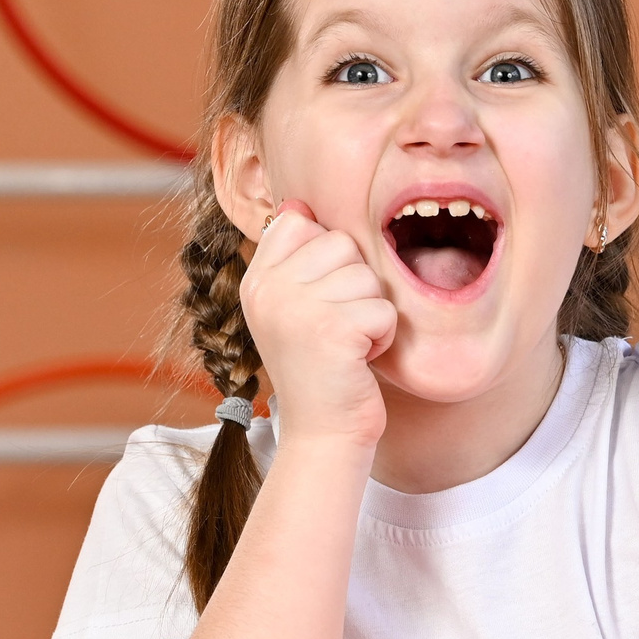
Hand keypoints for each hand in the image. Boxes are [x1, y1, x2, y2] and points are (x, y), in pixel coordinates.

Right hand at [237, 200, 397, 449]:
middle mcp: (268, 290)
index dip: (329, 259)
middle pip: (342, 244)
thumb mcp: (294, 309)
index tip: (320, 302)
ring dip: (371, 313)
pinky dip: (382, 337)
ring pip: (367, 276)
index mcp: (256, 280)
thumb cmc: (322, 370)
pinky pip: (383, 309)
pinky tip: (359, 359)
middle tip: (338, 329)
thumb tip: (297, 204)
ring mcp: (295, 309)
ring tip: (348, 345)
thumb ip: (296, 260)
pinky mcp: (330, 330)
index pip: (301, 222)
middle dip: (356, 288)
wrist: (324, 434)